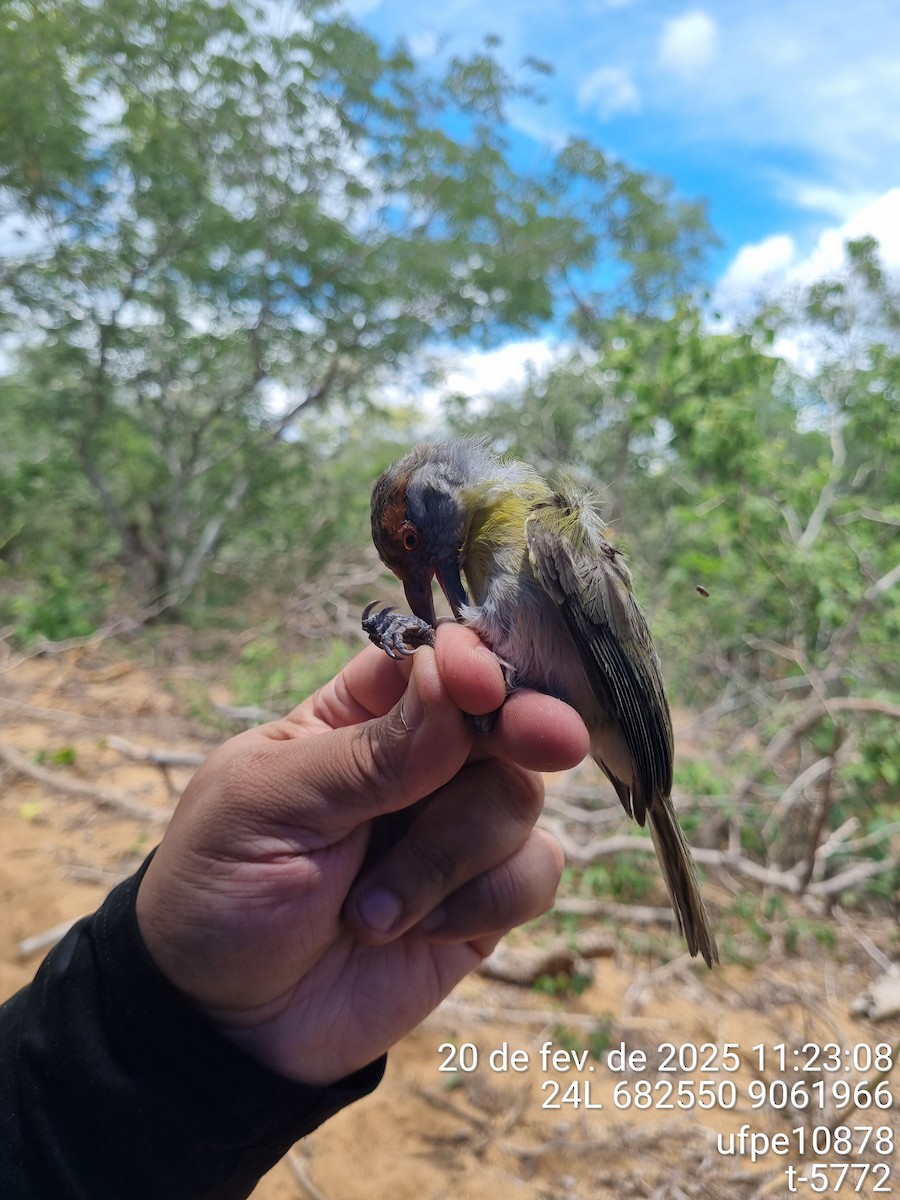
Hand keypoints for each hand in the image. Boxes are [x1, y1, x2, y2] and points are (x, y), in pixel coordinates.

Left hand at [135, 624, 587, 1083]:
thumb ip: (366, 752)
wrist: (230, 1029)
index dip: (464, 661)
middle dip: (526, 725)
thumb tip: (452, 683)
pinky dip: (482, 900)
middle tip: (554, 739)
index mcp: (351, 719)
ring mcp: (452, 830)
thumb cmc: (220, 894)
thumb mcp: (267, 809)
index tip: (476, 683)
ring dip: (449, 856)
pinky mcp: (480, 898)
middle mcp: (416, 763)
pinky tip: (417, 932)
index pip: (426, 661)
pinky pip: (534, 871)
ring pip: (517, 797)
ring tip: (367, 912)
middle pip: (500, 715)